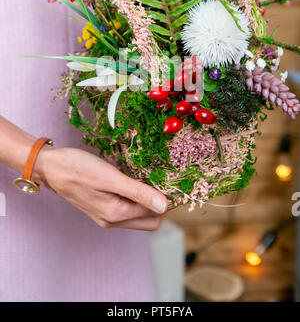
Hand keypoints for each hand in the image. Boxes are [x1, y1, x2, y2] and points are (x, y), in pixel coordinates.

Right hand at [35, 146, 167, 230]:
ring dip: (145, 199)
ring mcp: (106, 215)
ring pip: (138, 214)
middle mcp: (112, 220)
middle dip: (158, 202)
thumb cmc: (78, 168)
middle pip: (149, 220)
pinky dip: (134, 197)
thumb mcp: (111, 178)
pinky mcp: (102, 207)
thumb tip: (164, 206)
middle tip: (157, 179)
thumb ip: (138, 193)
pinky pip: (127, 208)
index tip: (168, 179)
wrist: (51, 167)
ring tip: (143, 177)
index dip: (165, 198)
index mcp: (116, 215)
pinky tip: (130, 180)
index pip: (155, 215)